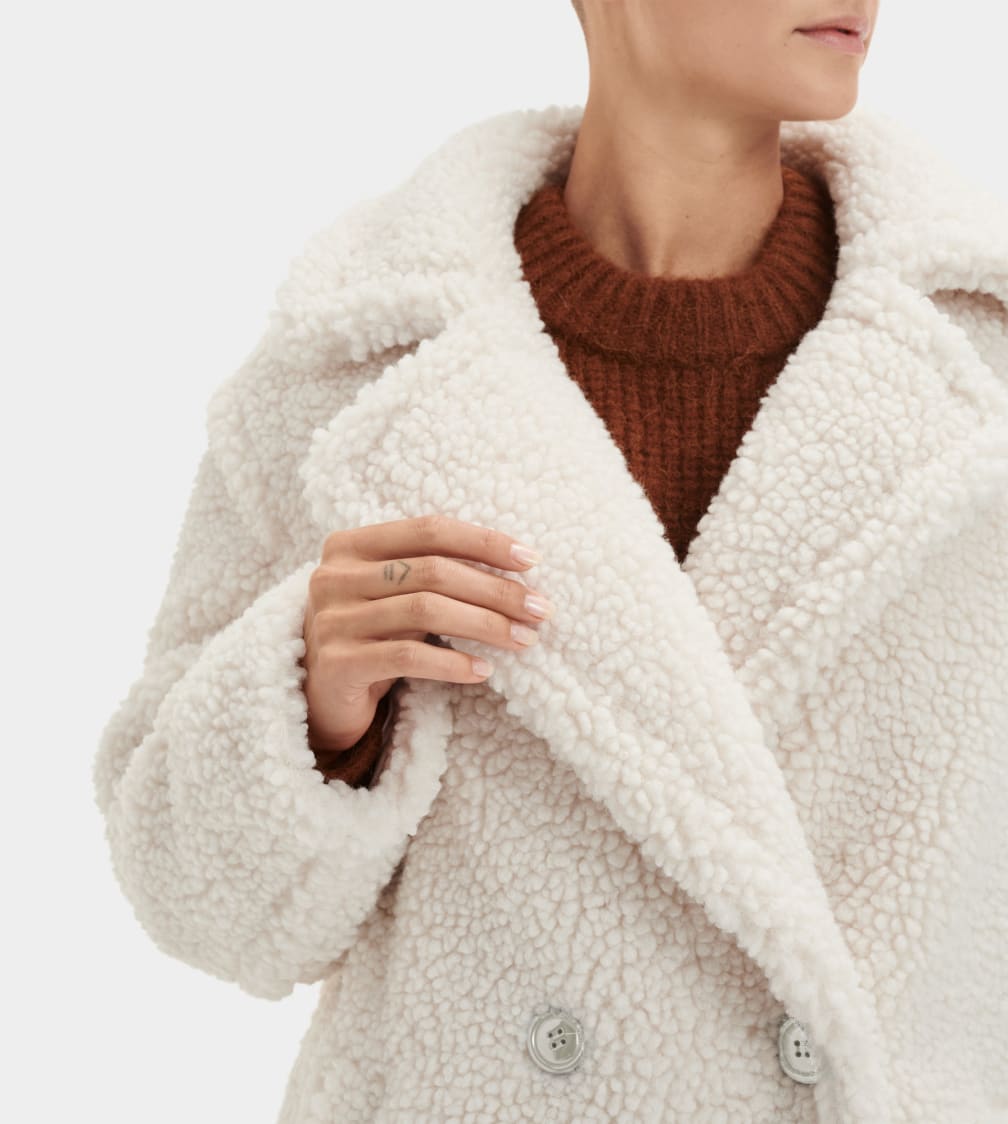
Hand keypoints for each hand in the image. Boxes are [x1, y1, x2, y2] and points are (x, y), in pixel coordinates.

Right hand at [300, 514, 554, 753]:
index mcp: (350, 545)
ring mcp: (332, 619)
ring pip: (425, 611)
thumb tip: (519, 570)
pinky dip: (452, 663)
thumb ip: (434, 572)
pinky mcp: (337, 663)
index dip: (484, 541)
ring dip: (484, 625)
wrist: (321, 696)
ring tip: (523, 640)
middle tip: (540, 609)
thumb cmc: (374, 635)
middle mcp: (334, 576)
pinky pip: (407, 657)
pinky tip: (483, 671)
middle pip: (433, 571)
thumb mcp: (396, 594)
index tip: (532, 560)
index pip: (429, 530)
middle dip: (496, 590)